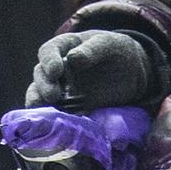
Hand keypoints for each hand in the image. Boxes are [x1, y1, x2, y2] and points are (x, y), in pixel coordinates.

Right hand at [26, 30, 151, 109]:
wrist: (131, 72)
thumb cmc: (116, 51)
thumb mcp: (108, 44)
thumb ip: (91, 50)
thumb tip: (72, 59)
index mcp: (64, 46)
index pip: (48, 51)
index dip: (48, 61)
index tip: (55, 71)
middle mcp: (57, 68)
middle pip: (40, 75)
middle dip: (43, 85)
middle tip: (52, 96)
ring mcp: (61, 88)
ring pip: (41, 94)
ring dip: (40, 103)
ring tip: (45, 114)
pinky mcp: (69, 107)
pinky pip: (56, 112)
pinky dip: (53, 119)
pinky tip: (56, 125)